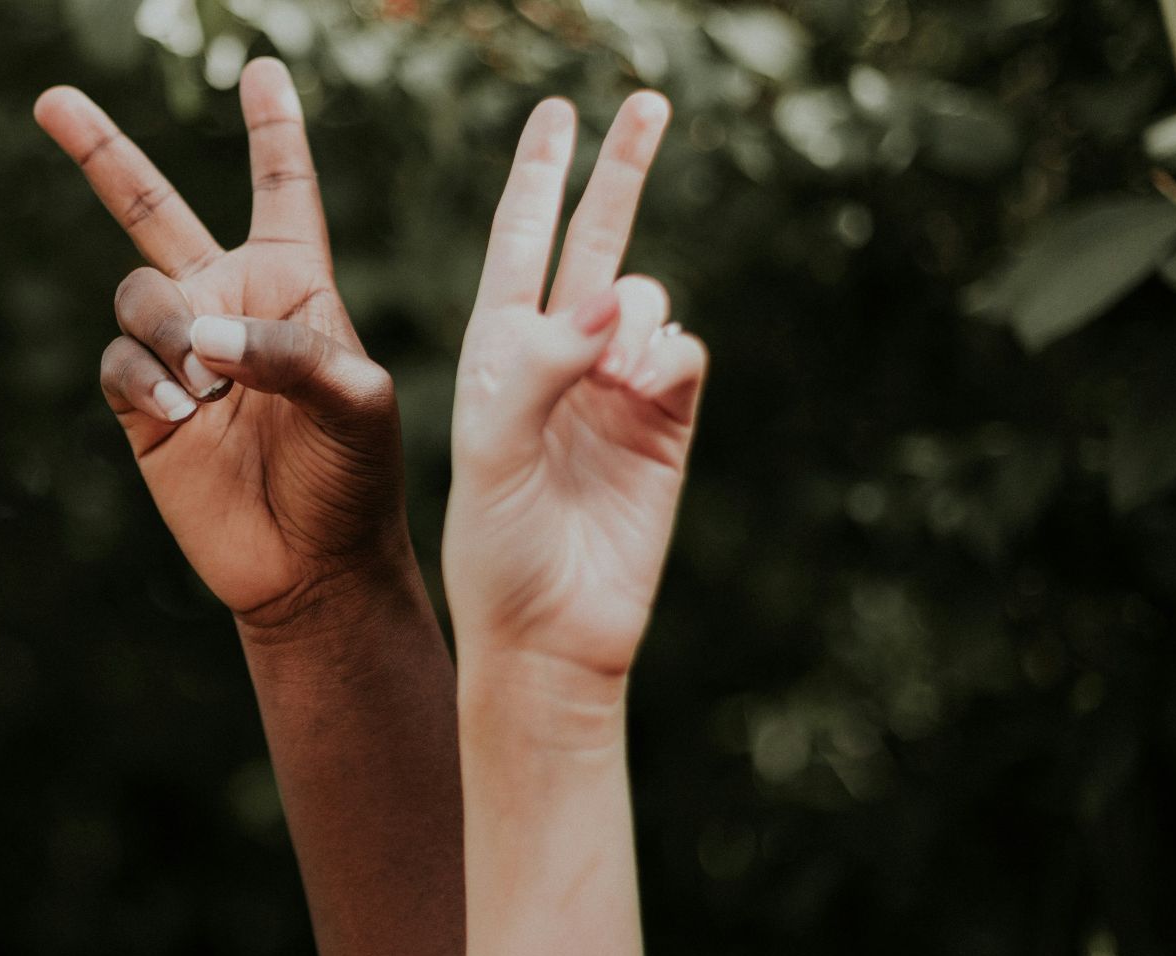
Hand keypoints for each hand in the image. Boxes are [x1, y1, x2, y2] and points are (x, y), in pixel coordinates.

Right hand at [35, 60, 406, 629]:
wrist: (311, 566)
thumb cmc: (355, 478)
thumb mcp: (358, 403)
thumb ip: (289, 351)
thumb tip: (198, 338)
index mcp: (293, 283)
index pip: (281, 187)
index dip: (272, 128)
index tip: (261, 69)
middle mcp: (226, 304)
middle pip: (151, 208)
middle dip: (101, 152)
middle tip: (51, 99)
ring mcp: (178, 355)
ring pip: (134, 295)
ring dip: (167, 331)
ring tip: (208, 389)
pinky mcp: (142, 407)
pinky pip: (117, 362)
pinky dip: (147, 381)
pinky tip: (186, 415)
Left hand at [443, 92, 708, 714]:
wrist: (553, 633)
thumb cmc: (496, 548)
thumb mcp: (491, 451)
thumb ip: (541, 366)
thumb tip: (617, 300)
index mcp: (498, 353)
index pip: (519, 243)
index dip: (539, 177)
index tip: (556, 112)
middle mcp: (559, 358)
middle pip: (596, 242)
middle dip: (620, 174)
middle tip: (648, 102)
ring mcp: (616, 388)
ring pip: (647, 299)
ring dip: (635, 314)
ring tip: (612, 376)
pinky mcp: (668, 423)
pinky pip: (683, 352)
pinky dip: (669, 356)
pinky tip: (645, 389)